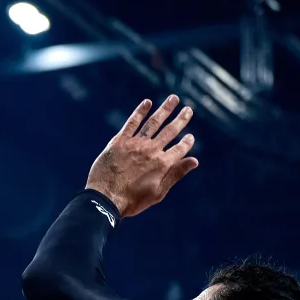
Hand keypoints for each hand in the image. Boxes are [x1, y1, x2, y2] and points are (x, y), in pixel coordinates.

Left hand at [86, 95, 198, 218]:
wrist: (105, 198)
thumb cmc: (132, 200)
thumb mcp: (158, 192)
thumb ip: (176, 174)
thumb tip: (195, 161)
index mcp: (162, 164)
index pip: (179, 149)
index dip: (187, 143)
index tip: (190, 137)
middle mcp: (151, 150)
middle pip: (169, 131)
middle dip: (181, 119)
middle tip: (188, 109)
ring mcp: (135, 144)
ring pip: (153, 122)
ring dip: (165, 110)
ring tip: (173, 99)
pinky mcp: (119, 141)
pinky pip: (132, 123)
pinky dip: (140, 111)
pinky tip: (147, 102)